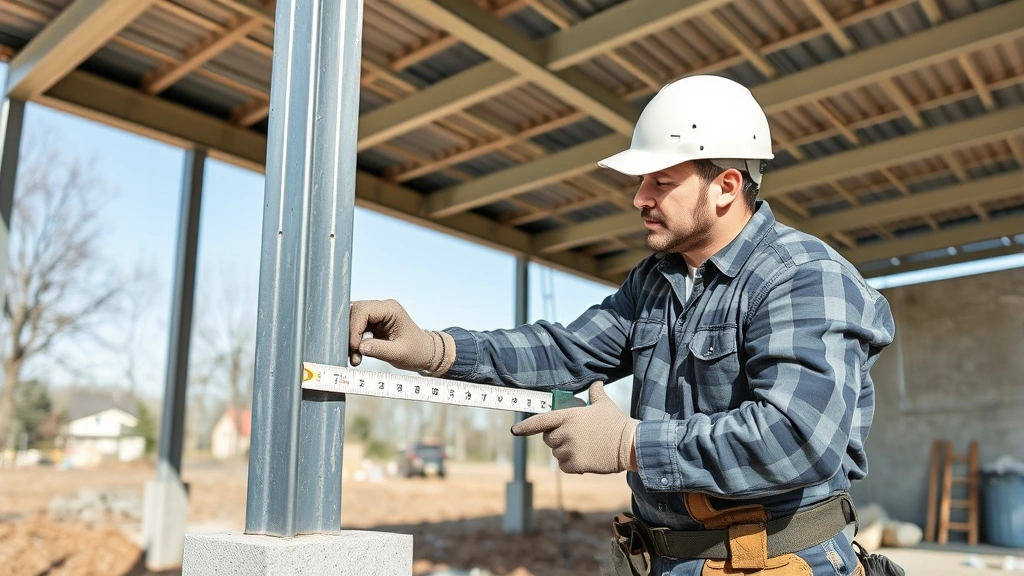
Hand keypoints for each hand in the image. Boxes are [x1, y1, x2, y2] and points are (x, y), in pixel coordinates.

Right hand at [349, 299, 453, 374]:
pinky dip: (353, 343)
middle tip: (351, 354)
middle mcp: (381, 308)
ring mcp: (375, 316)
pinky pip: (355, 330)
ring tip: (355, 358)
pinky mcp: (371, 325)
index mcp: (390, 309)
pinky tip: (357, 356)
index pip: (363, 311)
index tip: (354, 346)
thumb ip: (378, 349)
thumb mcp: (398, 353)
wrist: (423, 354)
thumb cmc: (416, 351)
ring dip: (350, 341)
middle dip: (349, 335)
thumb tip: (358, 347)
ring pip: (351, 322)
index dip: (354, 328)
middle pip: (353, 314)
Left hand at [511, 381, 637, 474]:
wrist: (630, 444)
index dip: (526, 426)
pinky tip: (587, 459)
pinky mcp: (576, 465)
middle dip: (558, 438)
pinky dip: (572, 465)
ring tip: (586, 447)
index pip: (541, 421)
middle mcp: (566, 433)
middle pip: (549, 439)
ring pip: (557, 454)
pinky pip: (564, 466)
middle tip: (576, 437)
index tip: (515, 431)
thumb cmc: (616, 423)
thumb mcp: (604, 404)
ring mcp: (570, 449)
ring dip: (567, 452)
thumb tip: (597, 382)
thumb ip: (596, 393)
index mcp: (569, 416)